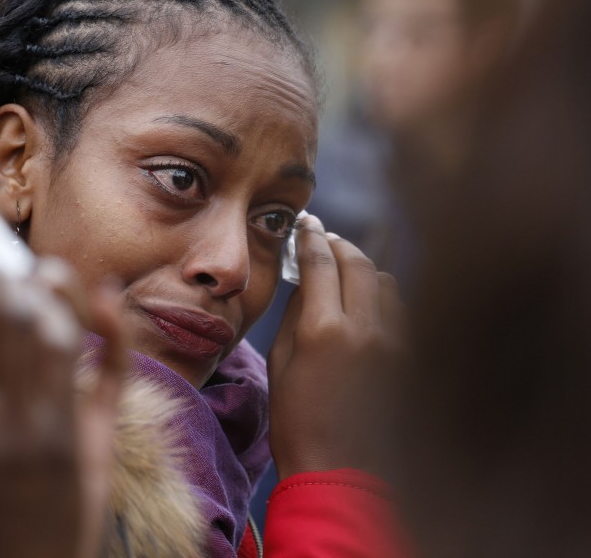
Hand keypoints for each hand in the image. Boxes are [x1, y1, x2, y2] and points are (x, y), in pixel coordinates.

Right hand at [268, 216, 404, 478]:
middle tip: (324, 239)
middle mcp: (366, 329)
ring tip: (344, 271)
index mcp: (324, 331)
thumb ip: (297, 314)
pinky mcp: (409, 357)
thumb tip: (307, 281)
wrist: (340, 466)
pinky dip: (381, 295)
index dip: (310, 238)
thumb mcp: (281, 362)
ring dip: (363, 268)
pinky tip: (365, 304)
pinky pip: (399, 308)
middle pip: (358, 261)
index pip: (319, 262)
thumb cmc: (297, 419)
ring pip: (385, 281)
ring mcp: (394, 342)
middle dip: (338, 244)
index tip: (305, 224)